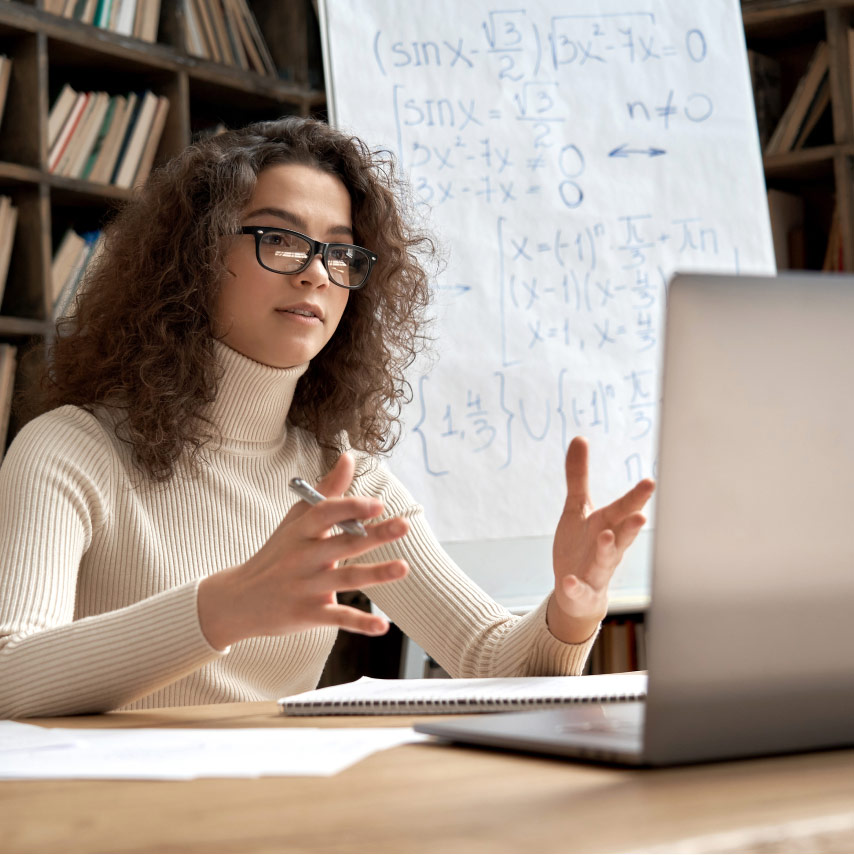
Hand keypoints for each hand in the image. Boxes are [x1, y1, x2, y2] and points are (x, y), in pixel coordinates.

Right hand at [198, 453, 409, 649]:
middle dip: (374, 535)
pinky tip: (383, 627)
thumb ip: (325, 490)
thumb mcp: (295, 520)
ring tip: (404, 567)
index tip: (378, 504)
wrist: (239, 600)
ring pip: (345, 579)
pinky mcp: (308, 614)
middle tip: (404, 525)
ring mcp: (306, 587)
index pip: (324, 514)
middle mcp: (303, 558)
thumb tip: (349, 457)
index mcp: (300, 532)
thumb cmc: (276, 553)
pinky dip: (360, 624)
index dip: (350, 507)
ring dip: (376, 574)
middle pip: (342, 544)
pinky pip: (338, 618)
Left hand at [548, 437, 654, 643]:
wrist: (576, 592)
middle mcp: (608, 547)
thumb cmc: (583, 545)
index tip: (650, 482)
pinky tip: (569, 581)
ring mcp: (596, 570)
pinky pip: (579, 589)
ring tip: (606, 537)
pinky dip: (575, 586)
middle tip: (641, 516)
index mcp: (608, 525)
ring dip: (607, 550)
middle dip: (631, 526)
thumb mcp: (577, 508)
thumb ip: (578, 476)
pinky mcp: (582, 590)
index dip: (636, 497)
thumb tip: (579, 438)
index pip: (624, 509)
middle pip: (622, 535)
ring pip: (606, 561)